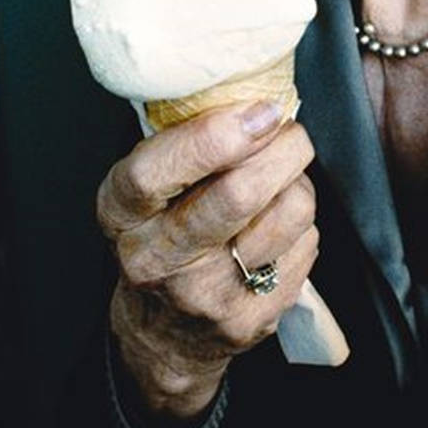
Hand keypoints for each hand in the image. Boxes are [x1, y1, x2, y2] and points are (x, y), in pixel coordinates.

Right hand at [96, 100, 317, 420]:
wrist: (165, 335)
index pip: (153, 173)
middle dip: (281, 149)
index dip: (210, 138)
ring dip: (297, 184)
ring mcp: (206, 296)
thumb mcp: (146, 191)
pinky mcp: (250, 319)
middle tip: (288, 130)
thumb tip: (251, 92)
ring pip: (286, 214)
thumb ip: (182, 144)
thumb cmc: (162, 237)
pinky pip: (305, 246)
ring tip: (281, 180)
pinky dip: (302, 224)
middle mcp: (157, 259)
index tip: (257, 111)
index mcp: (121, 215)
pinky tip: (278, 225)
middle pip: (237, 195)